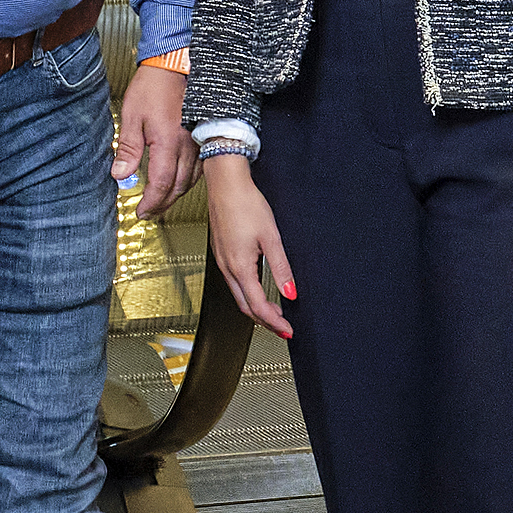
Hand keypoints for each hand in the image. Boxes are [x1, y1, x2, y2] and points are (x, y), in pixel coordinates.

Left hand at [112, 66, 194, 219]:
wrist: (175, 65)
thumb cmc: (153, 86)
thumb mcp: (132, 116)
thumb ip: (127, 148)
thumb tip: (120, 175)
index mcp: (168, 143)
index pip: (161, 184)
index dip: (151, 202)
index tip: (141, 212)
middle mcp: (187, 146)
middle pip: (178, 188)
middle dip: (162, 204)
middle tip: (149, 211)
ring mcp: (197, 142)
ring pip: (190, 180)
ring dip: (175, 195)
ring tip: (160, 201)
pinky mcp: (201, 136)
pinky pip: (198, 168)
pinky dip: (187, 181)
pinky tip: (178, 182)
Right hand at [203, 154, 294, 340]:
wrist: (225, 182)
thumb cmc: (245, 203)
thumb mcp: (271, 237)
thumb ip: (281, 268)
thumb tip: (290, 292)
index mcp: (239, 266)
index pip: (257, 306)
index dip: (274, 321)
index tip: (287, 329)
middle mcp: (227, 266)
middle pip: (244, 306)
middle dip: (264, 321)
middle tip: (282, 327)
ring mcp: (221, 260)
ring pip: (237, 295)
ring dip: (255, 308)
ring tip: (273, 311)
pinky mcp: (221, 252)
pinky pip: (233, 282)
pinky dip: (247, 293)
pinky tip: (257, 288)